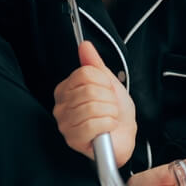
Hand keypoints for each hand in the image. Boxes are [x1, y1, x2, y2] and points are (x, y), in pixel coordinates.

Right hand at [53, 41, 136, 166]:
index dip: (103, 81)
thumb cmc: (115, 110)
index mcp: (65, 90)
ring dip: (109, 111)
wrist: (124, 134)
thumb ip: (94, 63)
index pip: (84, 74)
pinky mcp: (73, 140)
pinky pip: (92, 124)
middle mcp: (61, 107)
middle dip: (108, 98)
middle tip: (110, 106)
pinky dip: (107, 124)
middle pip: (89, 90)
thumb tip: (85, 45)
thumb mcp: (108, 82)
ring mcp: (65, 124)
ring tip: (109, 117)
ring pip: (92, 106)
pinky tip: (107, 127)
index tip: (107, 90)